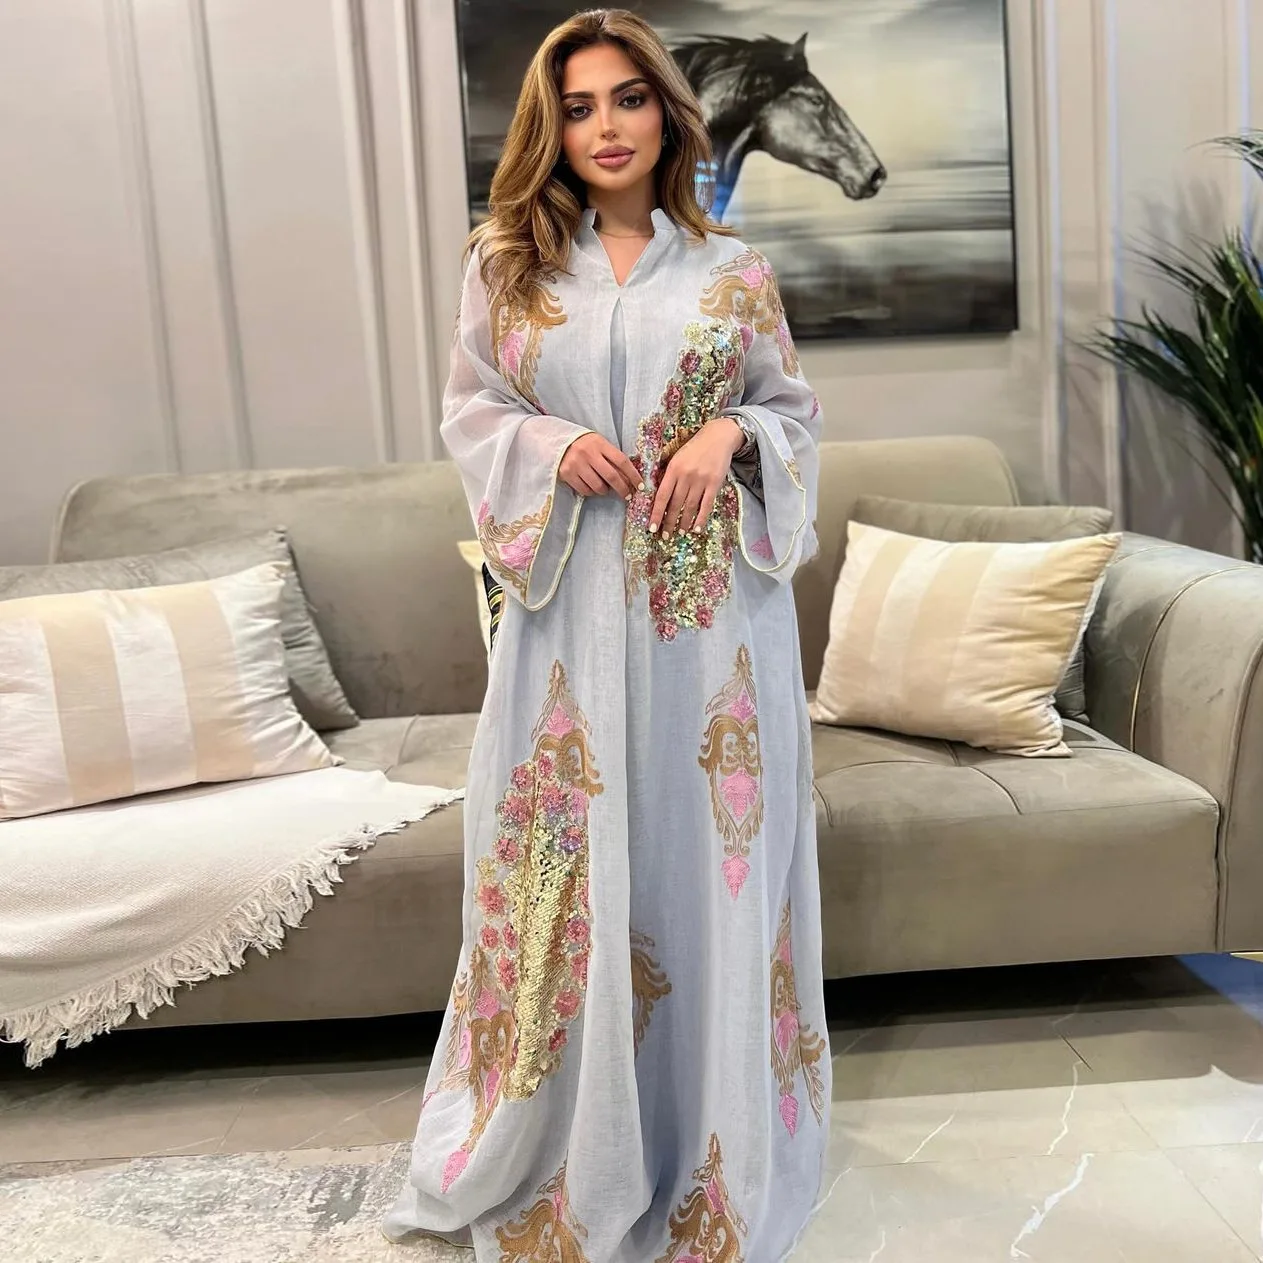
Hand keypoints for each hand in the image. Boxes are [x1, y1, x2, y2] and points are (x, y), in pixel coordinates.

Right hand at [559, 433, 642, 498]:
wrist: (557, 442)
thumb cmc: (584, 445)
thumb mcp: (599, 445)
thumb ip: (611, 457)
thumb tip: (629, 478)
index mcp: (600, 444)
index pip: (621, 461)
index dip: (633, 475)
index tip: (640, 485)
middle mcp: (588, 453)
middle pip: (612, 476)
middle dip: (623, 488)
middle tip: (627, 495)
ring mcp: (577, 464)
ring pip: (598, 486)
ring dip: (605, 491)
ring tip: (604, 488)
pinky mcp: (567, 474)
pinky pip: (585, 490)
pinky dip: (592, 492)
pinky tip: (592, 487)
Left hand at [650, 417, 744, 536]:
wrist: (718, 437)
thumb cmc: (694, 448)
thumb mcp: (677, 457)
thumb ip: (668, 475)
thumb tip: (658, 496)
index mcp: (673, 469)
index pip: (662, 496)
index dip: (657, 513)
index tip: (652, 527)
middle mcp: (686, 476)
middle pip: (675, 504)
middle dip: (669, 522)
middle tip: (664, 536)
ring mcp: (701, 480)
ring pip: (690, 507)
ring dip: (684, 522)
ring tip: (679, 533)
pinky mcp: (715, 484)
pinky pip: (706, 505)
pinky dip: (701, 518)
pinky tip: (696, 528)